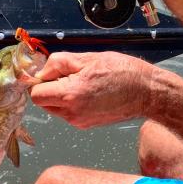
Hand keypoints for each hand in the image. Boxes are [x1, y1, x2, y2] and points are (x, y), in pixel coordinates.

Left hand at [29, 51, 154, 128]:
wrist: (146, 92)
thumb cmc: (121, 71)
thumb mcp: (87, 58)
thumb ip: (58, 63)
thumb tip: (41, 71)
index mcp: (70, 95)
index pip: (36, 94)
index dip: (39, 81)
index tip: (51, 72)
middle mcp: (72, 113)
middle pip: (43, 103)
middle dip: (49, 88)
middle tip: (69, 74)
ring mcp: (79, 121)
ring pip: (55, 108)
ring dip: (60, 95)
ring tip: (83, 82)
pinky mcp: (86, 125)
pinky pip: (68, 113)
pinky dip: (72, 102)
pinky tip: (89, 92)